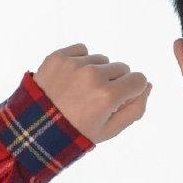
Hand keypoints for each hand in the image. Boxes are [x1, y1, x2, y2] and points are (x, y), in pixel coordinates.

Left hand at [33, 43, 151, 144]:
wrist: (35, 128)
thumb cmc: (76, 132)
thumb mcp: (110, 130)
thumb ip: (136, 109)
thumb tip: (148, 85)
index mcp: (108, 96)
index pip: (139, 79)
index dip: (131, 91)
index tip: (118, 100)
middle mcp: (93, 76)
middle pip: (122, 68)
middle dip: (114, 81)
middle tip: (96, 99)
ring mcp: (74, 64)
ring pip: (102, 59)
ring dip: (97, 71)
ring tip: (80, 90)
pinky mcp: (59, 56)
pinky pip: (82, 50)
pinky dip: (80, 61)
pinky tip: (71, 79)